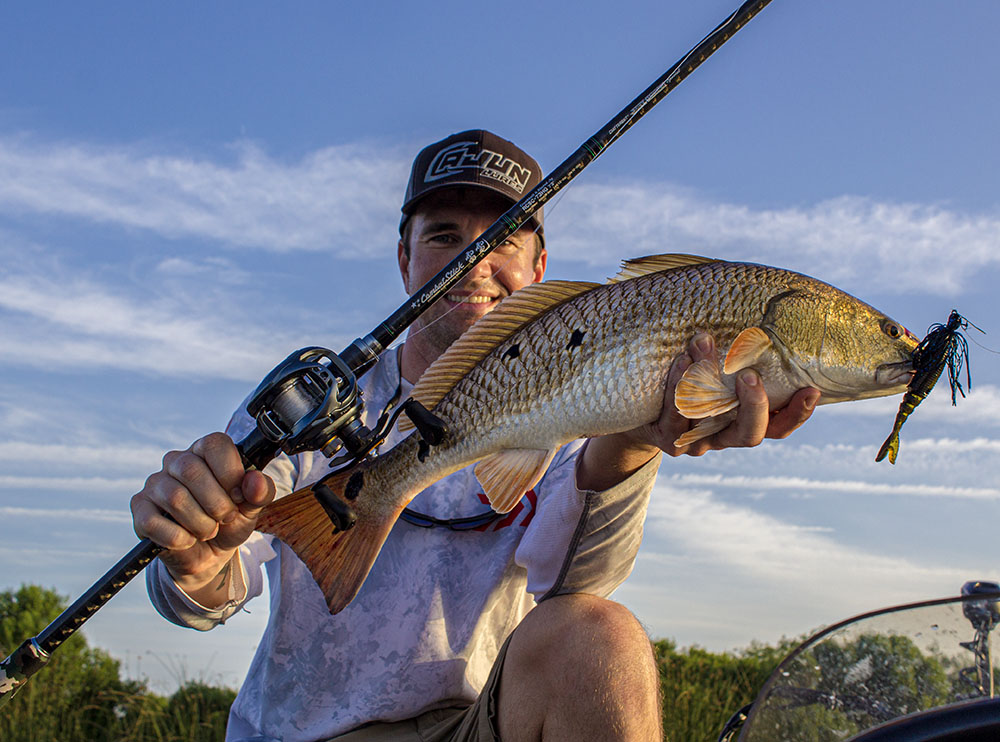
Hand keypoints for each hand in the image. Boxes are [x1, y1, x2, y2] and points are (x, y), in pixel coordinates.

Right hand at [130, 432, 274, 597]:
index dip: (231, 473)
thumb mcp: (253, 507)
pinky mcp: (140, 509)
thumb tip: (255, 480)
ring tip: (209, 530)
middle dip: (217, 503)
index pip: (215, 444)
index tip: (238, 496)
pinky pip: (153, 522)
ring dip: (200, 523)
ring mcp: (155, 484)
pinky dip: (178, 538)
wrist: (210, 554)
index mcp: (205, 452)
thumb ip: (261, 491)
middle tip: (226, 518)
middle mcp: (176, 461)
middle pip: (192, 471)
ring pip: (175, 497)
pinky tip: (188, 540)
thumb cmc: (230, 521)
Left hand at [636, 333, 819, 456]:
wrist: (643, 407)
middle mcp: (724, 436)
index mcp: (745, 421)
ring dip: (706, 381)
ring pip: (707, 420)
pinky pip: (674, 418)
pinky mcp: (669, 438)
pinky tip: (682, 361)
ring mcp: (696, 441)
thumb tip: (768, 303)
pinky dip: (677, 388)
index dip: (798, 413)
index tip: (812, 389)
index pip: (779, 426)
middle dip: (754, 405)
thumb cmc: (690, 375)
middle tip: (750, 376)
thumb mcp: (718, 364)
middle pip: (751, 434)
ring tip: (703, 343)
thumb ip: (741, 351)